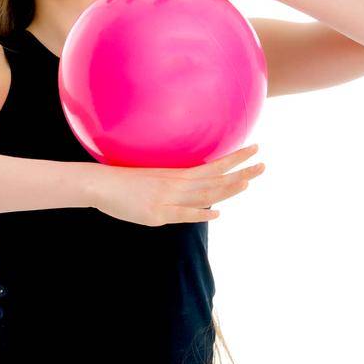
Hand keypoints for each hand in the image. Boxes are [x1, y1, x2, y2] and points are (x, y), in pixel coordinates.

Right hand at [81, 143, 264, 225]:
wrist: (100, 184)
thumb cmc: (124, 181)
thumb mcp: (154, 178)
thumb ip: (173, 183)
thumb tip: (190, 188)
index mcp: (178, 173)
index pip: (214, 165)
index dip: (235, 159)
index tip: (255, 150)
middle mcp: (177, 183)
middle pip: (216, 178)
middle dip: (241, 171)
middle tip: (263, 164)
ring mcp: (169, 198)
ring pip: (205, 193)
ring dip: (228, 188)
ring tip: (248, 181)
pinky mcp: (158, 213)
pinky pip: (183, 213)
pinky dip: (201, 213)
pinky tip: (217, 212)